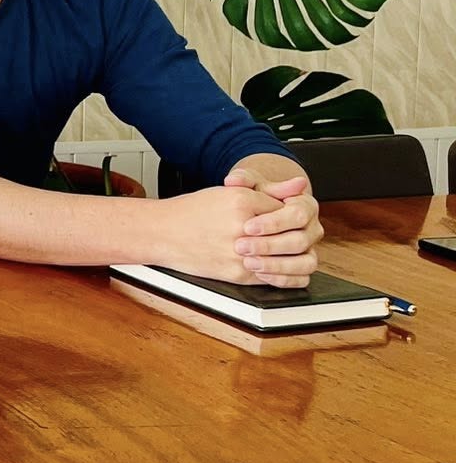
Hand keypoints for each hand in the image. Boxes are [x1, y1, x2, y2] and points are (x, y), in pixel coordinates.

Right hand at [155, 185, 301, 286]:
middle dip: (295, 236)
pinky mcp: (236, 274)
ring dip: (291, 256)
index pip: (288, 209)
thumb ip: (269, 190)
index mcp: (242, 201)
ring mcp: (240, 253)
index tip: (287, 217)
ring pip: (287, 259)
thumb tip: (300, 185)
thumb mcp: (230, 191)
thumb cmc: (192, 212)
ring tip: (287, 251)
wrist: (162, 233)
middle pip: (292, 235)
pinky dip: (280, 273)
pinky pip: (272, 277)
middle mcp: (242, 227)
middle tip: (293, 235)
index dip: (290, 215)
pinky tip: (276, 265)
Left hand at [222, 169, 322, 284]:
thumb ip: (244, 179)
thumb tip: (234, 179)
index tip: (248, 226)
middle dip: (269, 246)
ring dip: (277, 266)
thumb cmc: (255, 197)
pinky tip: (261, 276)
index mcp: (306, 206)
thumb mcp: (251, 185)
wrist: (258, 214)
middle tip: (241, 246)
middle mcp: (312, 229)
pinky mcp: (303, 267)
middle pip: (300, 241)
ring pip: (305, 263)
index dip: (273, 222)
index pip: (297, 214)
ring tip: (249, 263)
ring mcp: (310, 249)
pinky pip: (302, 279)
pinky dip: (283, 280)